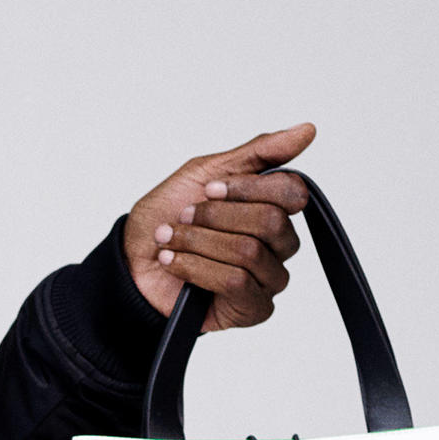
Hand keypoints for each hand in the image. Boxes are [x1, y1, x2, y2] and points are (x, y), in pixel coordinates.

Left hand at [125, 122, 315, 331]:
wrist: (130, 263)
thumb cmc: (168, 217)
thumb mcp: (207, 172)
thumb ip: (259, 152)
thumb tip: (308, 130)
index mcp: (275, 208)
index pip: (291, 192)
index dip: (246, 188)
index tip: (208, 189)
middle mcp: (279, 245)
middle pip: (271, 222)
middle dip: (216, 217)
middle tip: (184, 217)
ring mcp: (269, 279)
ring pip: (250, 252)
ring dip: (200, 242)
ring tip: (170, 240)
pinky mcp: (252, 309)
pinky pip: (236, 282)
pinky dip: (197, 268)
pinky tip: (174, 263)